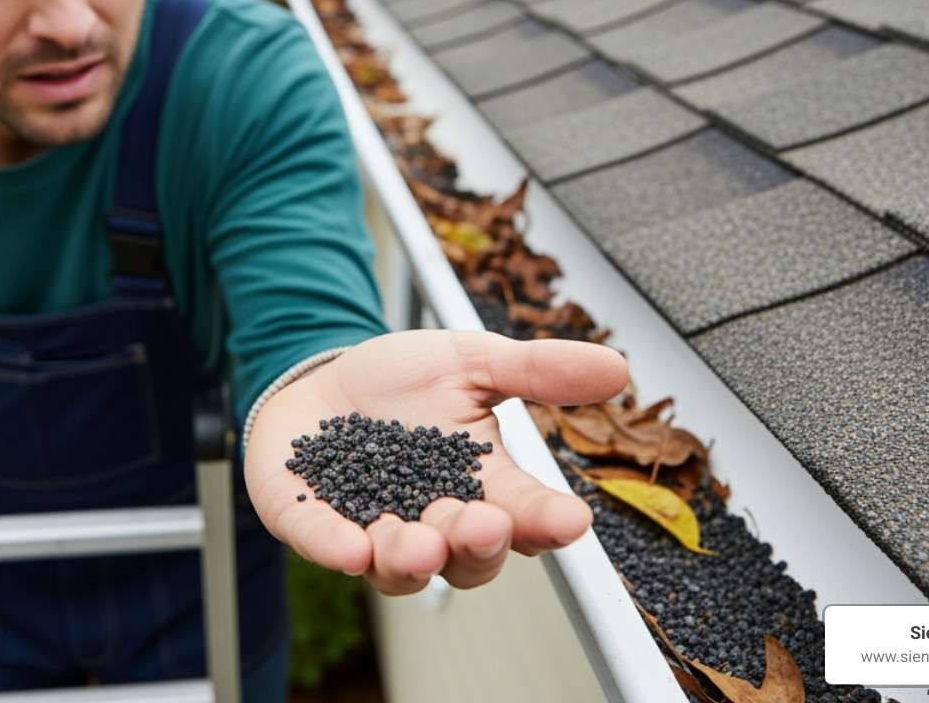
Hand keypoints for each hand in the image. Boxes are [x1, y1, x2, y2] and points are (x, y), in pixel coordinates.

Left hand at [244, 329, 626, 594]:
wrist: (324, 376)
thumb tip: (615, 367)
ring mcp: (372, 528)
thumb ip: (536, 371)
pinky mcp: (313, 523)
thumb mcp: (473, 362)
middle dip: (477, 544)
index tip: (570, 520)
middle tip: (486, 525)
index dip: (548, 522)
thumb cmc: (404, 381)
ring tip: (419, 545)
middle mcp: (433, 520)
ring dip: (412, 559)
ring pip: (400, 566)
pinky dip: (337, 548)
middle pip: (467, 556)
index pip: (525, 514)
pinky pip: (325, 545)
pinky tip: (347, 548)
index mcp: (481, 486)